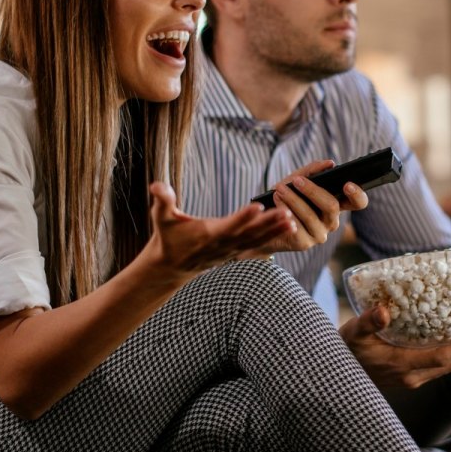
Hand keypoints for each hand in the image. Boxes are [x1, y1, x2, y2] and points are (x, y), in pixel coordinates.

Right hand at [130, 182, 296, 283]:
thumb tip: (157, 186)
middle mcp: (223, 244)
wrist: (172, 265)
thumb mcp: (161, 218)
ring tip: (293, 220)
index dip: (242, 217)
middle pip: (250, 233)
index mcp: (208, 235)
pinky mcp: (237, 251)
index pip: (228, 225)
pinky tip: (290, 227)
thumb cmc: (168, 237)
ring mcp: (232, 250)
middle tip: (287, 212)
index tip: (256, 206)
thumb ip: (162, 201)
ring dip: (276, 231)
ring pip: (258, 240)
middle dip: (269, 224)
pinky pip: (259, 244)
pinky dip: (274, 236)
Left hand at [262, 159, 368, 252]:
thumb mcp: (297, 179)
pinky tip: (277, 202)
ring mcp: (319, 234)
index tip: (348, 184)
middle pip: (332, 206)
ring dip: (293, 199)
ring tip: (280, 189)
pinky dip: (285, 210)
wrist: (265, 221)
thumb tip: (329, 164)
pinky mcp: (304, 243)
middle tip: (297, 180)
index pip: (358, 203)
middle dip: (313, 191)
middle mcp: (331, 221)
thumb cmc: (286, 197)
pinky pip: (297, 227)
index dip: (357, 195)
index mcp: (336, 205)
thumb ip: (312, 171)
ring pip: (311, 216)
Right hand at [338, 306, 450, 388]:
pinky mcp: (413, 375)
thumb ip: (368, 322)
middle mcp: (414, 376)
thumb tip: (383, 310)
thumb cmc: (345, 351)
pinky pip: (444, 364)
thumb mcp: (352, 333)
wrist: (336, 377)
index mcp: (403, 366)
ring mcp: (414, 378)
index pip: (443, 358)